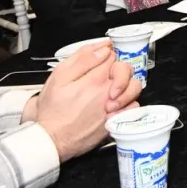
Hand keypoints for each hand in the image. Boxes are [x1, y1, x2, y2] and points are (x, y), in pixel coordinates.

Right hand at [30, 43, 139, 161]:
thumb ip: (82, 59)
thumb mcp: (59, 77)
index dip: (105, 56)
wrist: (52, 139)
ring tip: (111, 93)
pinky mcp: (118, 121)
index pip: (112, 55)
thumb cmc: (53, 110)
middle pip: (126, 69)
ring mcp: (116, 107)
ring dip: (125, 87)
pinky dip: (127, 104)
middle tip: (104, 78)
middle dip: (117, 70)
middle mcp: (109, 92)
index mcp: (95, 78)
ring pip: (134, 87)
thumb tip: (103, 47)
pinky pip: (133, 107)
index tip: (97, 63)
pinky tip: (114, 106)